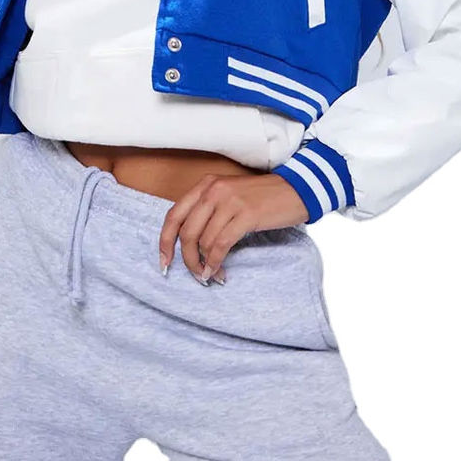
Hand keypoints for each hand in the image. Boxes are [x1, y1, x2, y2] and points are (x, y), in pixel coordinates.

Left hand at [158, 173, 309, 283]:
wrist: (295, 189)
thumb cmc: (261, 197)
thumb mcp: (228, 196)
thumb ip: (208, 211)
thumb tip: (189, 244)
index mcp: (205, 185)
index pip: (174, 215)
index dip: (165, 241)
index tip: (165, 262)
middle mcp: (213, 190)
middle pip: (186, 231)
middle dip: (186, 258)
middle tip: (195, 273)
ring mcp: (229, 201)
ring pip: (203, 240)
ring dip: (203, 264)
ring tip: (211, 274)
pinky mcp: (246, 214)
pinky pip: (221, 244)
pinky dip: (216, 262)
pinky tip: (218, 271)